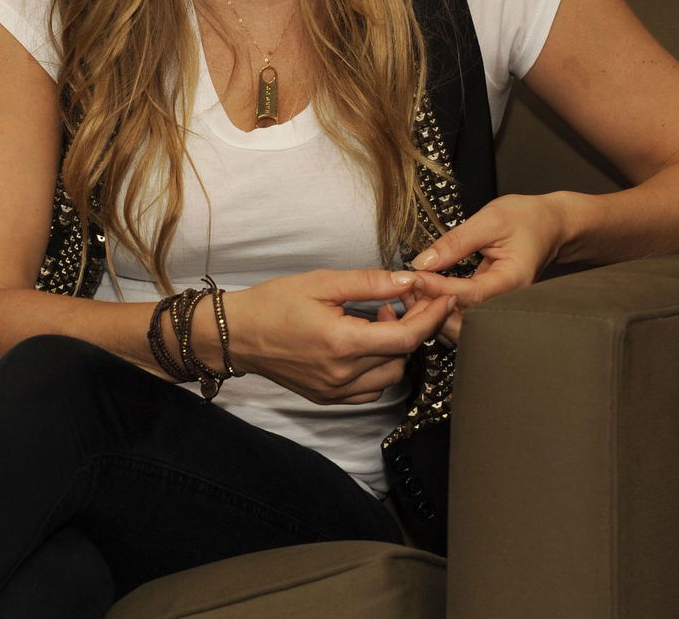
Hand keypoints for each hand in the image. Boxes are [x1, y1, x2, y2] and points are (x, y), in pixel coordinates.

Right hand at [226, 268, 455, 404]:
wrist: (236, 334)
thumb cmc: (274, 302)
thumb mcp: (322, 282)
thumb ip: (370, 283)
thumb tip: (409, 280)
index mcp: (342, 343)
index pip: (406, 337)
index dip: (430, 316)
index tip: (441, 297)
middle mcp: (342, 375)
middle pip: (402, 356)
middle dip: (413, 327)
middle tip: (401, 299)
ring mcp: (335, 391)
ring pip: (390, 376)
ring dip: (397, 349)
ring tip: (380, 319)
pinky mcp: (328, 398)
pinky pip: (370, 391)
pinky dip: (379, 368)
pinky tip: (367, 344)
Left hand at [407, 194, 566, 343]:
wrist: (550, 224)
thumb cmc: (527, 218)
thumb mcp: (490, 220)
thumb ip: (457, 241)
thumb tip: (424, 261)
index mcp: (513, 280)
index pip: (472, 295)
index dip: (440, 289)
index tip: (415, 277)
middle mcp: (507, 301)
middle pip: (466, 321)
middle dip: (433, 308)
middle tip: (406, 287)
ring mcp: (499, 307)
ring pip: (462, 326)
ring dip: (434, 313)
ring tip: (410, 291)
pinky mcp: (489, 305)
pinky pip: (463, 316)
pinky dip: (441, 310)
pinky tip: (424, 295)